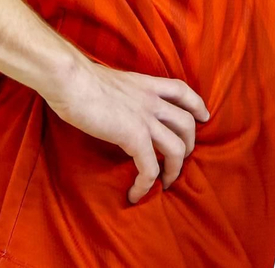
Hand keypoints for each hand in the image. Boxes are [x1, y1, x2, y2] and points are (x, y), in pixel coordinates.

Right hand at [43, 58, 209, 203]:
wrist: (70, 80)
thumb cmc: (78, 79)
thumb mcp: (110, 82)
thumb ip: (121, 94)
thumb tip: (114, 106)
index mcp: (146, 84)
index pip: (182, 91)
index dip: (197, 104)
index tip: (204, 116)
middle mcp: (151, 100)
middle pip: (186, 123)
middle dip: (189, 145)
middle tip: (179, 161)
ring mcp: (146, 119)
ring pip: (177, 149)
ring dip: (174, 170)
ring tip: (165, 184)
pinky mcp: (134, 136)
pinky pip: (150, 167)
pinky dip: (146, 184)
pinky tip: (136, 194)